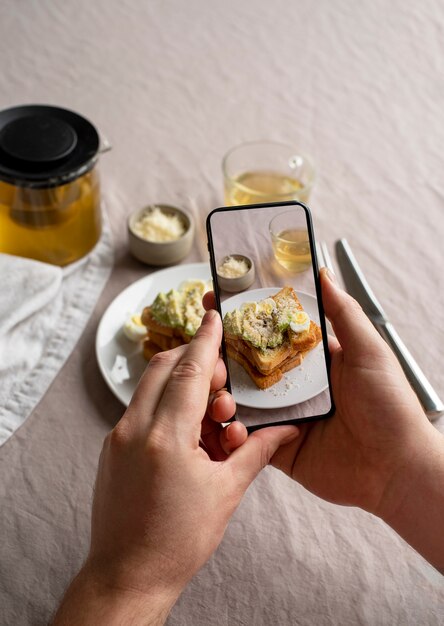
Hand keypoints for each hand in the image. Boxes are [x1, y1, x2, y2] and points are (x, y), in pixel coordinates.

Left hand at [53, 309, 298, 624]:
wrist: (128, 575)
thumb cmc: (178, 540)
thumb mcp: (226, 492)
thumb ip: (256, 451)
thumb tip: (286, 429)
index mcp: (165, 436)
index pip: (190, 371)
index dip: (206, 340)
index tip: (215, 316)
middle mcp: (134, 428)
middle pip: (165, 368)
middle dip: (196, 363)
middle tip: (223, 387)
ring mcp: (118, 437)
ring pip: (152, 388)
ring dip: (184, 388)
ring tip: (213, 423)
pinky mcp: (112, 448)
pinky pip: (143, 410)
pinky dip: (168, 408)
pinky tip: (192, 437)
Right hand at [204, 270, 443, 570]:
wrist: (395, 468)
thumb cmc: (389, 406)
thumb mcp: (369, 352)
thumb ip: (344, 314)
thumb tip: (325, 274)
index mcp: (312, 362)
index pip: (270, 334)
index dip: (245, 318)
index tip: (217, 299)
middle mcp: (293, 387)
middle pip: (248, 366)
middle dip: (221, 354)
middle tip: (198, 342)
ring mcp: (283, 417)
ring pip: (240, 400)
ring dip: (221, 391)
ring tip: (210, 383)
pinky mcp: (277, 447)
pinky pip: (246, 438)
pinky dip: (230, 431)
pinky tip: (221, 421)